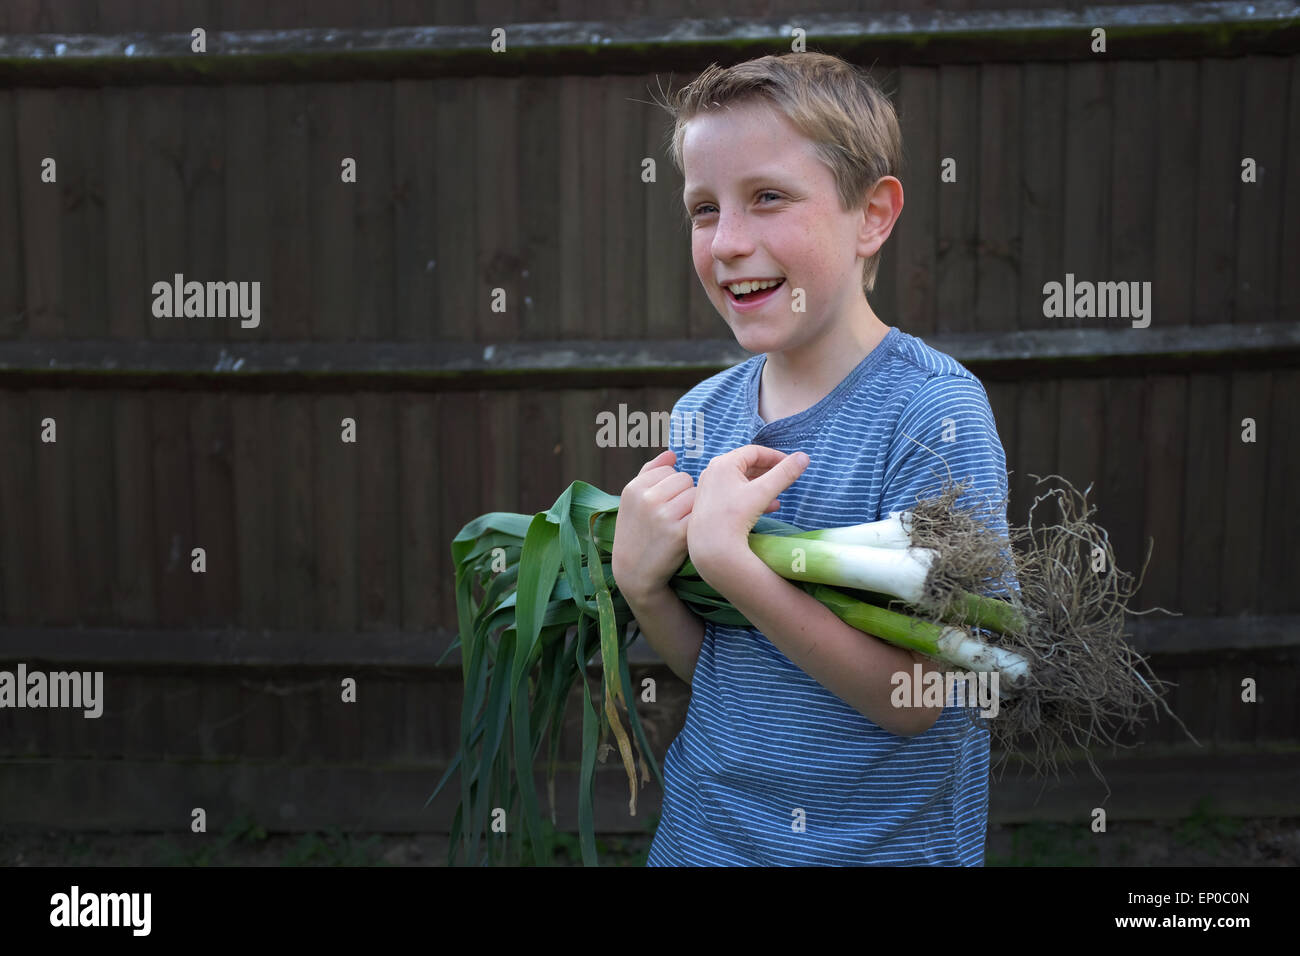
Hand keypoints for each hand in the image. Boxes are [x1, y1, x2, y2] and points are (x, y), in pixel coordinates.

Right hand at [611, 450, 695, 603]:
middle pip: (685, 479)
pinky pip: (700, 513)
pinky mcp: (679, 533)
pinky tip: (688, 532)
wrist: (634, 573)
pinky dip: (698, 522)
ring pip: (696, 494)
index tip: (663, 503)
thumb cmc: (636, 532)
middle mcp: (647, 498)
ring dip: (693, 507)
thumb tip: (672, 452)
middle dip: (683, 494)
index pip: (669, 470)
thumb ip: (650, 472)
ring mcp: (663, 515)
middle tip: (674, 514)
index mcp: (634, 487)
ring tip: (680, 523)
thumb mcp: (632, 501)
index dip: (671, 486)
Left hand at [687, 444, 809, 587]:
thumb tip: (804, 457)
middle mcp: (714, 471)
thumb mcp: (762, 492)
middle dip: (770, 471)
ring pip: (742, 481)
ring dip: (763, 485)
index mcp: (724, 463)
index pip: (754, 451)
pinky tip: (771, 507)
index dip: (775, 456)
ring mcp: (710, 488)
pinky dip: (753, 496)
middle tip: (787, 478)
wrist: (710, 547)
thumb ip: (784, 474)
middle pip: (747, 465)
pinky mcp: (711, 503)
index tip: (792, 464)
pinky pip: (736, 493)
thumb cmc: (734, 516)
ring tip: (781, 493)